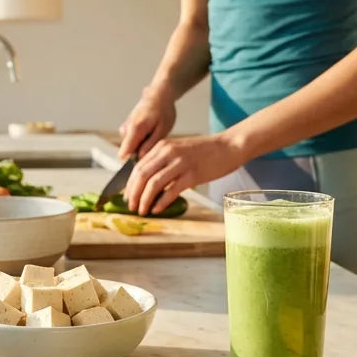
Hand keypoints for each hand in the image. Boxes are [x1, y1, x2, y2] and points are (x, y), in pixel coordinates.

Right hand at [118, 85, 175, 160]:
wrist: (159, 95)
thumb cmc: (163, 111)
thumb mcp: (162, 130)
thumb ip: (150, 145)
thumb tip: (140, 158)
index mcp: (134, 129)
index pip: (123, 153)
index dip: (132, 162)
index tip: (143, 164)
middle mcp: (126, 128)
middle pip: (127, 152)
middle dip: (140, 153)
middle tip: (155, 147)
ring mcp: (125, 127)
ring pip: (130, 146)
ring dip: (141, 146)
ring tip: (154, 137)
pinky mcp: (126, 127)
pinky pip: (131, 140)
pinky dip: (140, 140)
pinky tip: (150, 133)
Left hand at [124, 134, 244, 215]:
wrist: (228, 147)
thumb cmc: (205, 152)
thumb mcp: (179, 151)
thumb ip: (163, 162)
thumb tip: (148, 181)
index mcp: (163, 146)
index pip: (138, 167)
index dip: (130, 184)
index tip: (127, 196)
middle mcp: (168, 152)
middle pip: (142, 175)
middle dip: (133, 193)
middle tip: (131, 206)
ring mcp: (180, 163)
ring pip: (153, 184)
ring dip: (145, 200)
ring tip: (142, 210)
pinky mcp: (192, 174)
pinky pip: (171, 191)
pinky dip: (162, 202)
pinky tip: (157, 209)